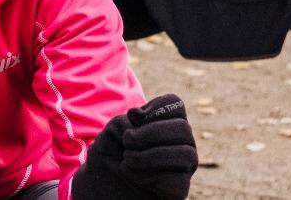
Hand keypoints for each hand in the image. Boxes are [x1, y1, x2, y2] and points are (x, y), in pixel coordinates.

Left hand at [73, 94, 197, 199]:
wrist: (104, 181)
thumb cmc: (114, 151)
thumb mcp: (116, 129)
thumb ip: (130, 120)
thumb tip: (140, 117)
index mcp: (170, 122)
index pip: (175, 104)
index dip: (155, 107)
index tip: (133, 116)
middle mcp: (183, 142)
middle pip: (183, 128)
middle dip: (150, 133)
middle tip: (128, 141)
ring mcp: (185, 165)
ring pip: (186, 154)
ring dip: (150, 155)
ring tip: (128, 158)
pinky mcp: (180, 188)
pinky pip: (178, 180)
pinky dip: (150, 176)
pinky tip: (136, 175)